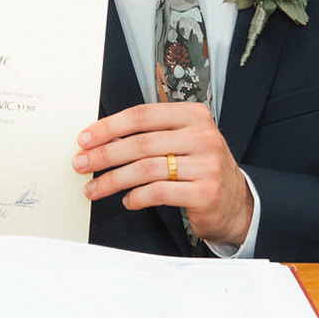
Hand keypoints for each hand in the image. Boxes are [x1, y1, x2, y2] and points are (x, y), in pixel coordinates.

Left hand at [73, 102, 252, 245]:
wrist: (237, 203)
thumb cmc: (201, 168)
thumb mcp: (183, 141)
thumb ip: (150, 135)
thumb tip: (101, 139)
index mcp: (193, 115)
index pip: (142, 116)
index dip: (109, 126)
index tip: (85, 138)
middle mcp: (202, 136)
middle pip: (140, 143)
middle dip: (104, 154)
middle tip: (81, 164)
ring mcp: (206, 164)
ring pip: (145, 169)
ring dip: (113, 180)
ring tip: (94, 189)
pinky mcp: (205, 192)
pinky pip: (158, 193)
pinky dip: (136, 197)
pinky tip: (127, 200)